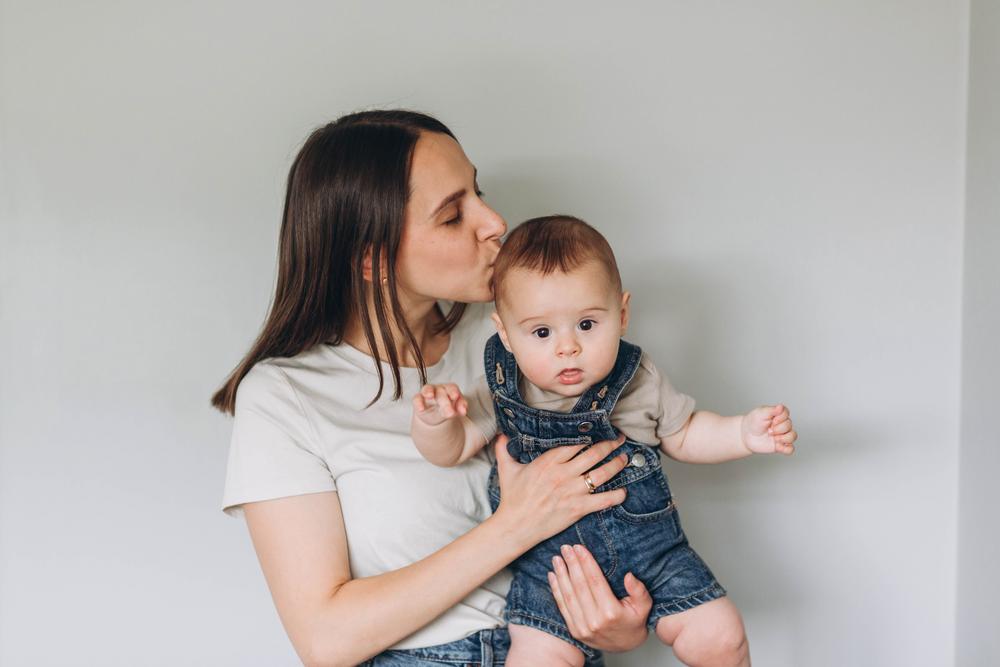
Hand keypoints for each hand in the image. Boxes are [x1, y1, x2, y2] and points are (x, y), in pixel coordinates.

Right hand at [412, 383, 467, 426]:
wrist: (434, 415)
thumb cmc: (447, 407)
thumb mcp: (455, 409)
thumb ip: (461, 408)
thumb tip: (464, 411)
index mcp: (449, 389)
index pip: (452, 388)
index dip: (453, 391)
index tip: (455, 396)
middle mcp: (438, 389)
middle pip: (441, 391)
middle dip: (445, 401)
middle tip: (449, 412)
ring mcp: (427, 393)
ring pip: (427, 389)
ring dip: (428, 391)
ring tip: (430, 396)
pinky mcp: (418, 399)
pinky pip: (417, 398)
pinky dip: (418, 403)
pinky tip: (421, 409)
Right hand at [491, 434, 628, 545]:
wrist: (515, 525)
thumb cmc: (512, 498)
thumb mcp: (506, 470)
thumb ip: (504, 450)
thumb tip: (500, 435)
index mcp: (548, 461)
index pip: (575, 443)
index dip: (590, 436)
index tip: (599, 432)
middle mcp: (563, 473)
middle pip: (593, 454)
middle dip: (609, 445)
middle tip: (619, 440)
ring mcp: (572, 491)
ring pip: (602, 473)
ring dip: (617, 464)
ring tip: (624, 459)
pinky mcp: (578, 508)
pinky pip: (604, 500)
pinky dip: (617, 495)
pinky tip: (624, 491)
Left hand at [549, 544, 651, 651]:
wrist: (624, 647)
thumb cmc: (633, 622)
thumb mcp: (644, 606)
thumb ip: (639, 591)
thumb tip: (629, 575)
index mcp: (611, 612)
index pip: (595, 581)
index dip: (586, 562)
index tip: (579, 547)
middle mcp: (595, 621)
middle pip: (580, 586)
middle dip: (572, 564)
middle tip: (565, 547)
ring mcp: (582, 627)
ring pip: (568, 595)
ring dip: (561, 574)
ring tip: (556, 558)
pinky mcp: (574, 630)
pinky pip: (562, 607)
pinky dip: (556, 590)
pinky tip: (552, 575)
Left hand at [741, 404, 795, 454]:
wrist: (746, 435)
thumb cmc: (753, 422)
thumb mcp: (760, 413)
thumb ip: (771, 410)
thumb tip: (781, 407)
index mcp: (778, 415)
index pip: (786, 413)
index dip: (780, 418)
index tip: (772, 420)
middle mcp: (782, 424)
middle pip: (789, 425)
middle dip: (778, 429)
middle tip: (768, 430)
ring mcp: (782, 435)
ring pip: (793, 436)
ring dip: (784, 438)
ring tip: (774, 438)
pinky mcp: (781, 445)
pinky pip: (790, 449)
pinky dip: (786, 448)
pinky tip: (777, 446)